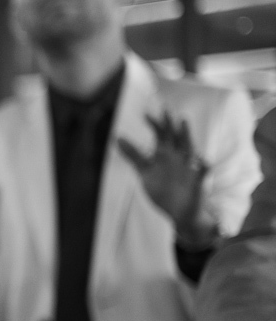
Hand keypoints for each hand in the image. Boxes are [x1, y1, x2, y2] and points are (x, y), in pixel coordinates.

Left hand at [119, 113, 213, 247]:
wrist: (180, 211)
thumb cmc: (163, 189)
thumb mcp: (145, 171)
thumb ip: (133, 155)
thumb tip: (116, 138)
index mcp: (165, 155)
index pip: (160, 136)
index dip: (154, 124)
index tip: (145, 113)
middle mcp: (178, 157)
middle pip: (174, 137)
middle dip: (170, 124)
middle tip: (165, 109)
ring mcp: (189, 167)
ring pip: (189, 148)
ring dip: (187, 136)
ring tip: (183, 123)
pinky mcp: (198, 180)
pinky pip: (203, 171)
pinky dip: (203, 165)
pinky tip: (201, 160)